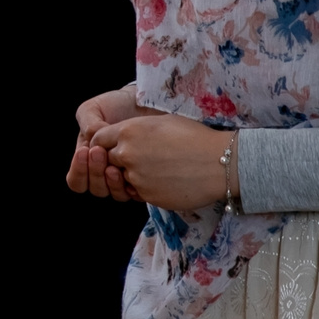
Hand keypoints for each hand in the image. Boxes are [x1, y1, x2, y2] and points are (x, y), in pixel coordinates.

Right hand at [67, 86, 150, 198]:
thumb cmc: (119, 104)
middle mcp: (105, 170)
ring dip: (111, 181)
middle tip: (100, 152)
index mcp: (88, 158)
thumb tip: (93, 141)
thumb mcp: (94, 108)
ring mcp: (125, 175)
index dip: (78, 171)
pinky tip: (134, 169)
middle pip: (94, 188)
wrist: (148, 102)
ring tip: (116, 164)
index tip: (84, 152)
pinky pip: (137, 192)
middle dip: (94, 172)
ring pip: (113, 193)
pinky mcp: (144, 177)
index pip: (77, 179)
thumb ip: (87, 123)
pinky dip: (132, 185)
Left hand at [88, 114, 233, 211]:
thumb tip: (122, 135)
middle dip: (116, 160)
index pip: (98, 138)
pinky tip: (166, 180)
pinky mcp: (148, 196)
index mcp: (128, 131)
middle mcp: (127, 154)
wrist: (220, 163)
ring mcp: (136, 177)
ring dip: (133, 176)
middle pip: (106, 160)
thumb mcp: (160, 121)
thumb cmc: (195, 137)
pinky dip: (147, 188)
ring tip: (158, 169)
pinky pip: (138, 193)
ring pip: (122, 179)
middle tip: (140, 158)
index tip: (113, 145)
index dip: (104, 143)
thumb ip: (135, 129)